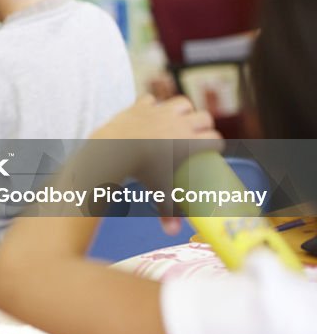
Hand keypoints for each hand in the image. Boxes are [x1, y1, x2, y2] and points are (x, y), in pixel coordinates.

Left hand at [85, 95, 222, 227]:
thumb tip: (172, 234)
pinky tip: (149, 113)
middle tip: (197, 135)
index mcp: (193, 142)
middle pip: (205, 117)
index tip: (211, 152)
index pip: (216, 140)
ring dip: (183, 110)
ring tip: (178, 119)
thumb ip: (168, 212)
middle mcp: (181, 123)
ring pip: (182, 103)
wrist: (117, 149)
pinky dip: (152, 105)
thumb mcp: (159, 192)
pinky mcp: (142, 105)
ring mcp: (162, 111)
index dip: (215, 146)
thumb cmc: (142, 172)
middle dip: (203, 125)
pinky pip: (151, 99)